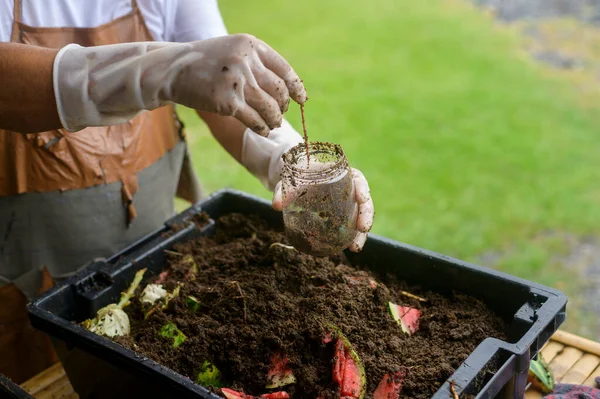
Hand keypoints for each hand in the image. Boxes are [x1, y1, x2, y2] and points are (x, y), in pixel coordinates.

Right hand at [168, 34, 306, 135]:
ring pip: (270, 107)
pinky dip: (262, 128)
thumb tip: (286, 90)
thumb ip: (256, 64)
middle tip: (280, 114)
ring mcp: (237, 82)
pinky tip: (263, 130)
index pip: (284, 69)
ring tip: (273, 124)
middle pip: (279, 90)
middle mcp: (246, 61)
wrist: (173, 69)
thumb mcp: (233, 52)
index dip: (295, 87)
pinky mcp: (227, 102)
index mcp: (250, 45)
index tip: (301, 99)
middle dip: (282, 106)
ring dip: (275, 120)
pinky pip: (255, 120)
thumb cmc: (206, 63)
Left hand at [272, 168, 374, 251]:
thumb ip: (282, 190)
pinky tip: (347, 249)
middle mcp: (348, 188)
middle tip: (363, 229)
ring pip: (359, 217)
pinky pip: (348, 226)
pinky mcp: (339, 216)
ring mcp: (345, 203)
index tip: (362, 199)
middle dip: (366, 215)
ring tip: (355, 247)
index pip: (358, 179)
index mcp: (341, 173)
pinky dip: (349, 237)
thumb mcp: (287, 180)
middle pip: (364, 201)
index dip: (363, 189)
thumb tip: (277, 206)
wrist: (292, 182)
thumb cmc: (294, 175)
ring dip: (360, 233)